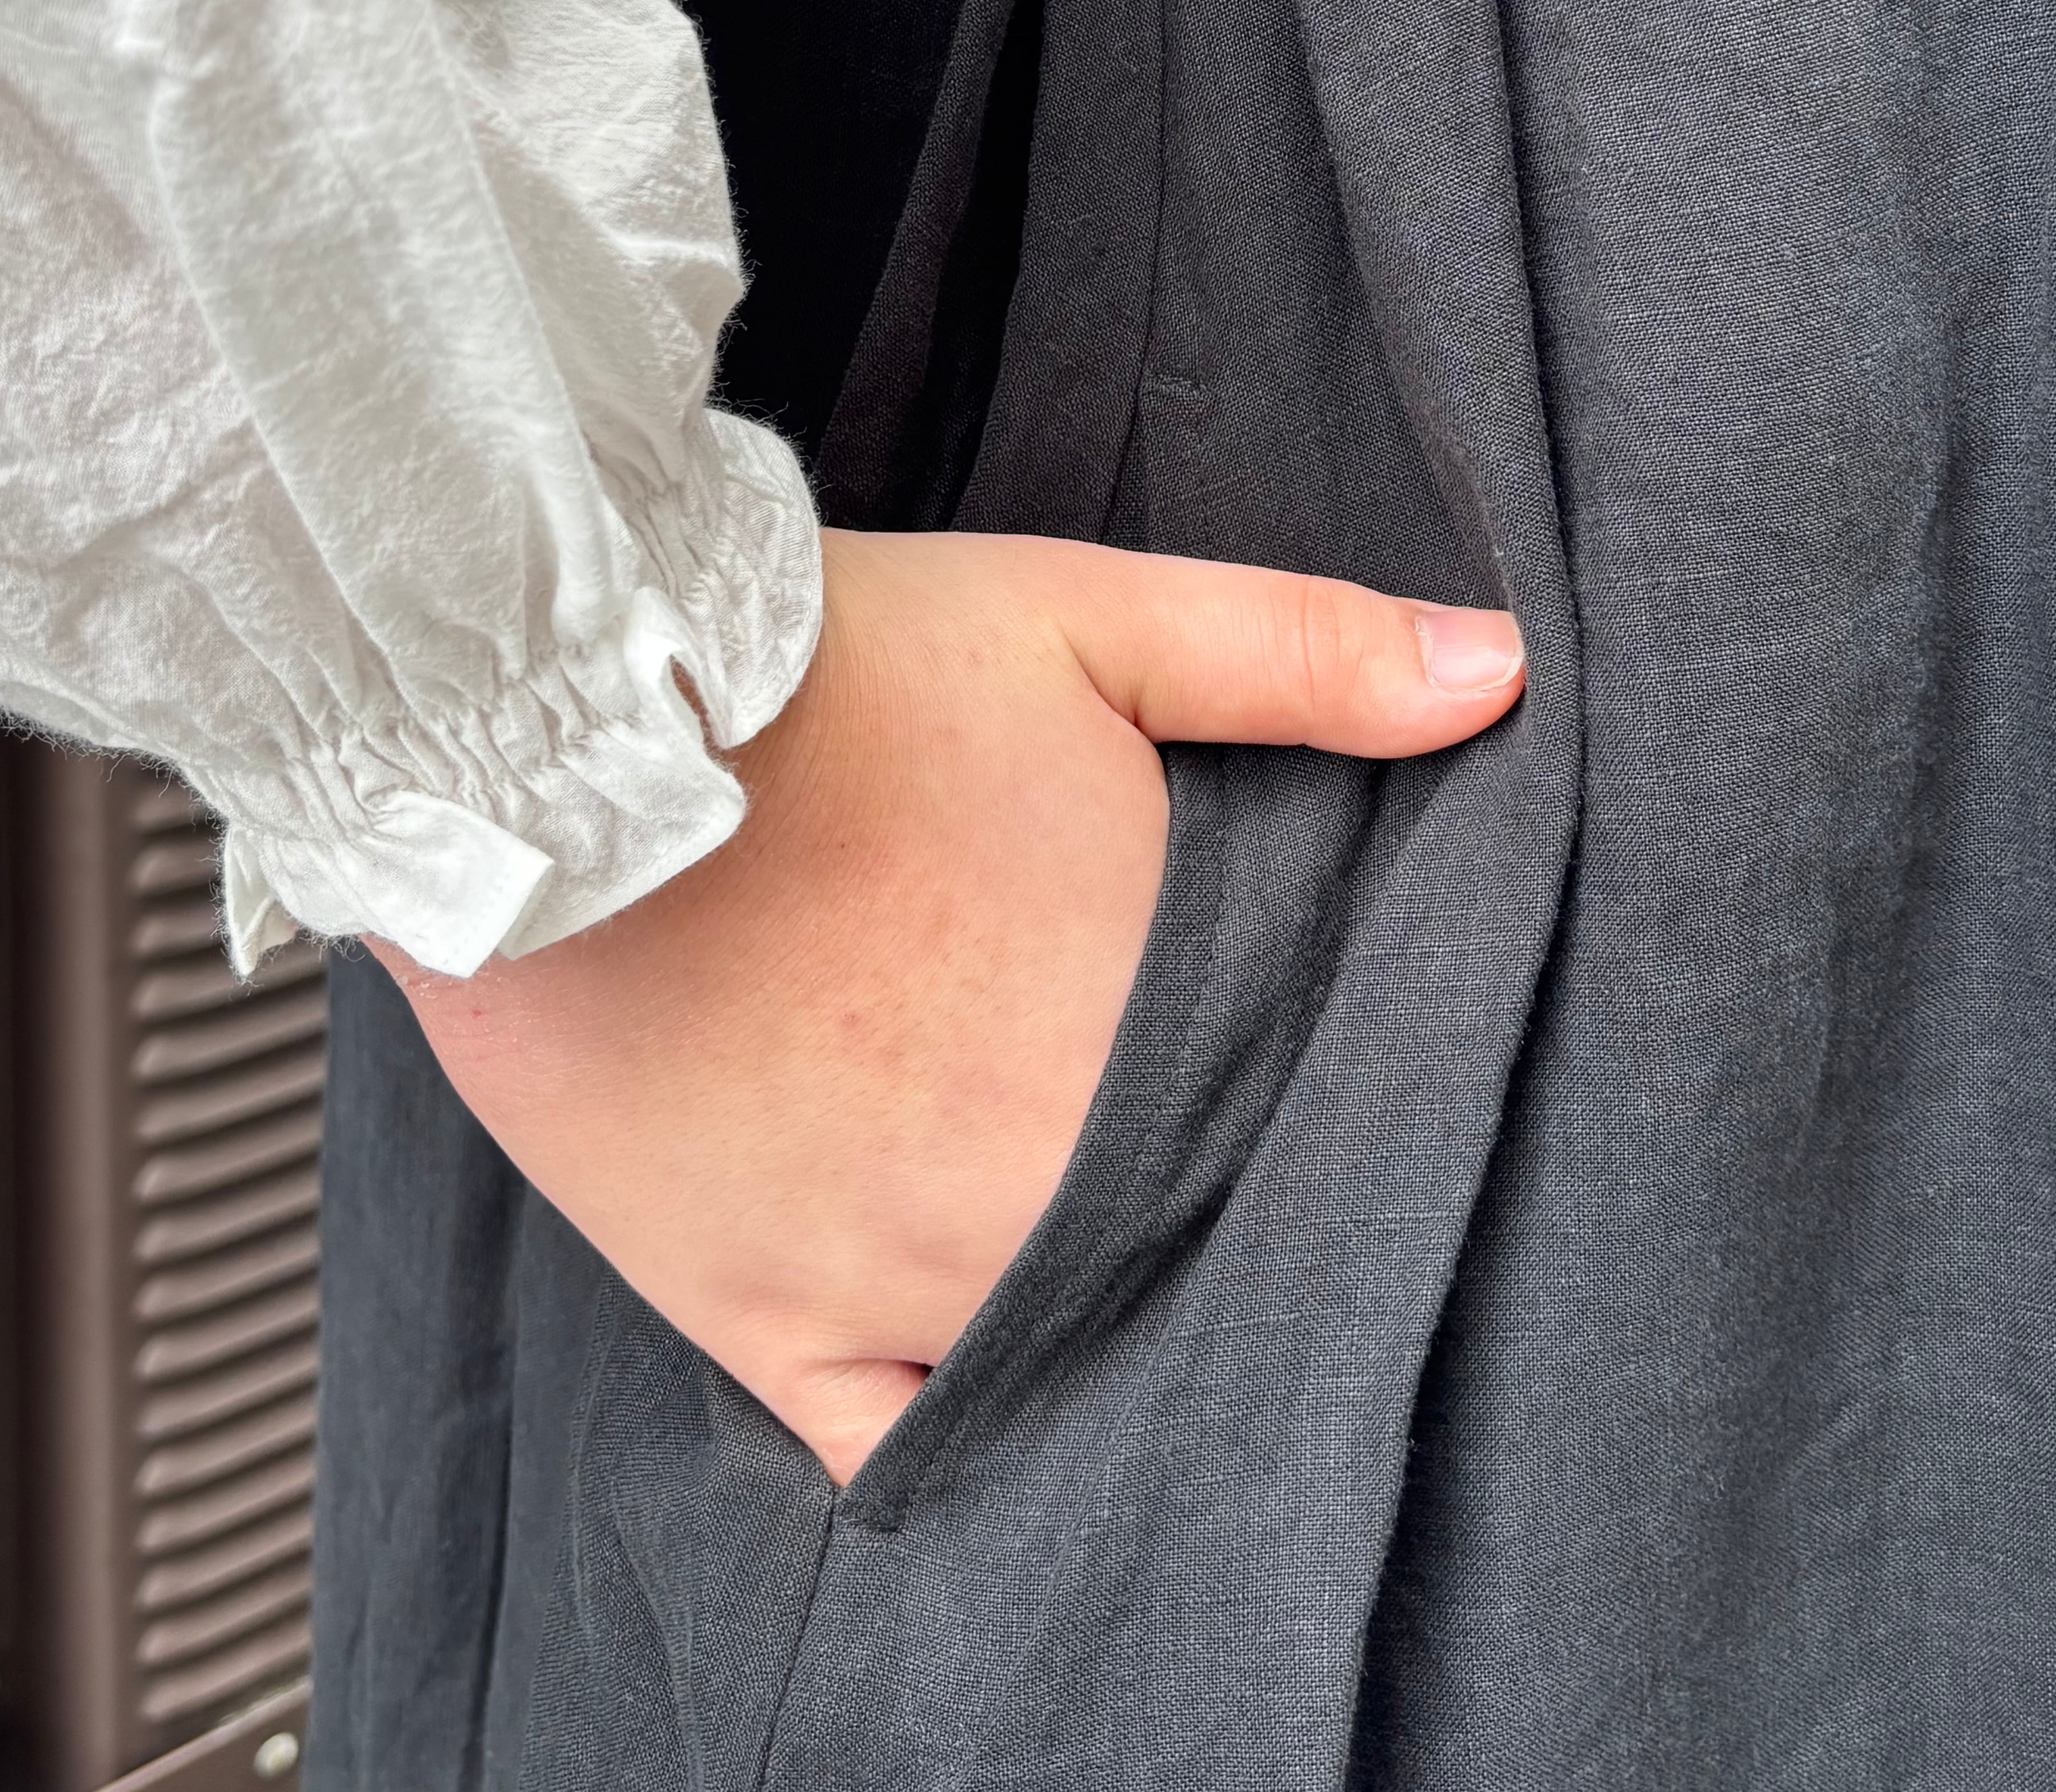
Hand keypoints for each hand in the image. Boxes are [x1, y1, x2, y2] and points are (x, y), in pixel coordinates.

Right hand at [378, 527, 1523, 1482]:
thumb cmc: (827, 673)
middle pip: (1191, 1256)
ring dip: (1111, 1318)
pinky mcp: (754, 1305)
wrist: (562, 734)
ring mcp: (888, 1265)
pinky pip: (886, 1439)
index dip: (1328, 1124)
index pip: (1303, 1139)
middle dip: (1220, 1218)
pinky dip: (953, 1427)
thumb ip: (1301, 653)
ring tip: (1116, 1255)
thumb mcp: (1088, 616)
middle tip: (1219, 1165)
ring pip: (1063, 1357)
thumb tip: (1494, 671)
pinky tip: (992, 1384)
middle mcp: (1031, 1181)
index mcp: (1133, 1030)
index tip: (1333, 1099)